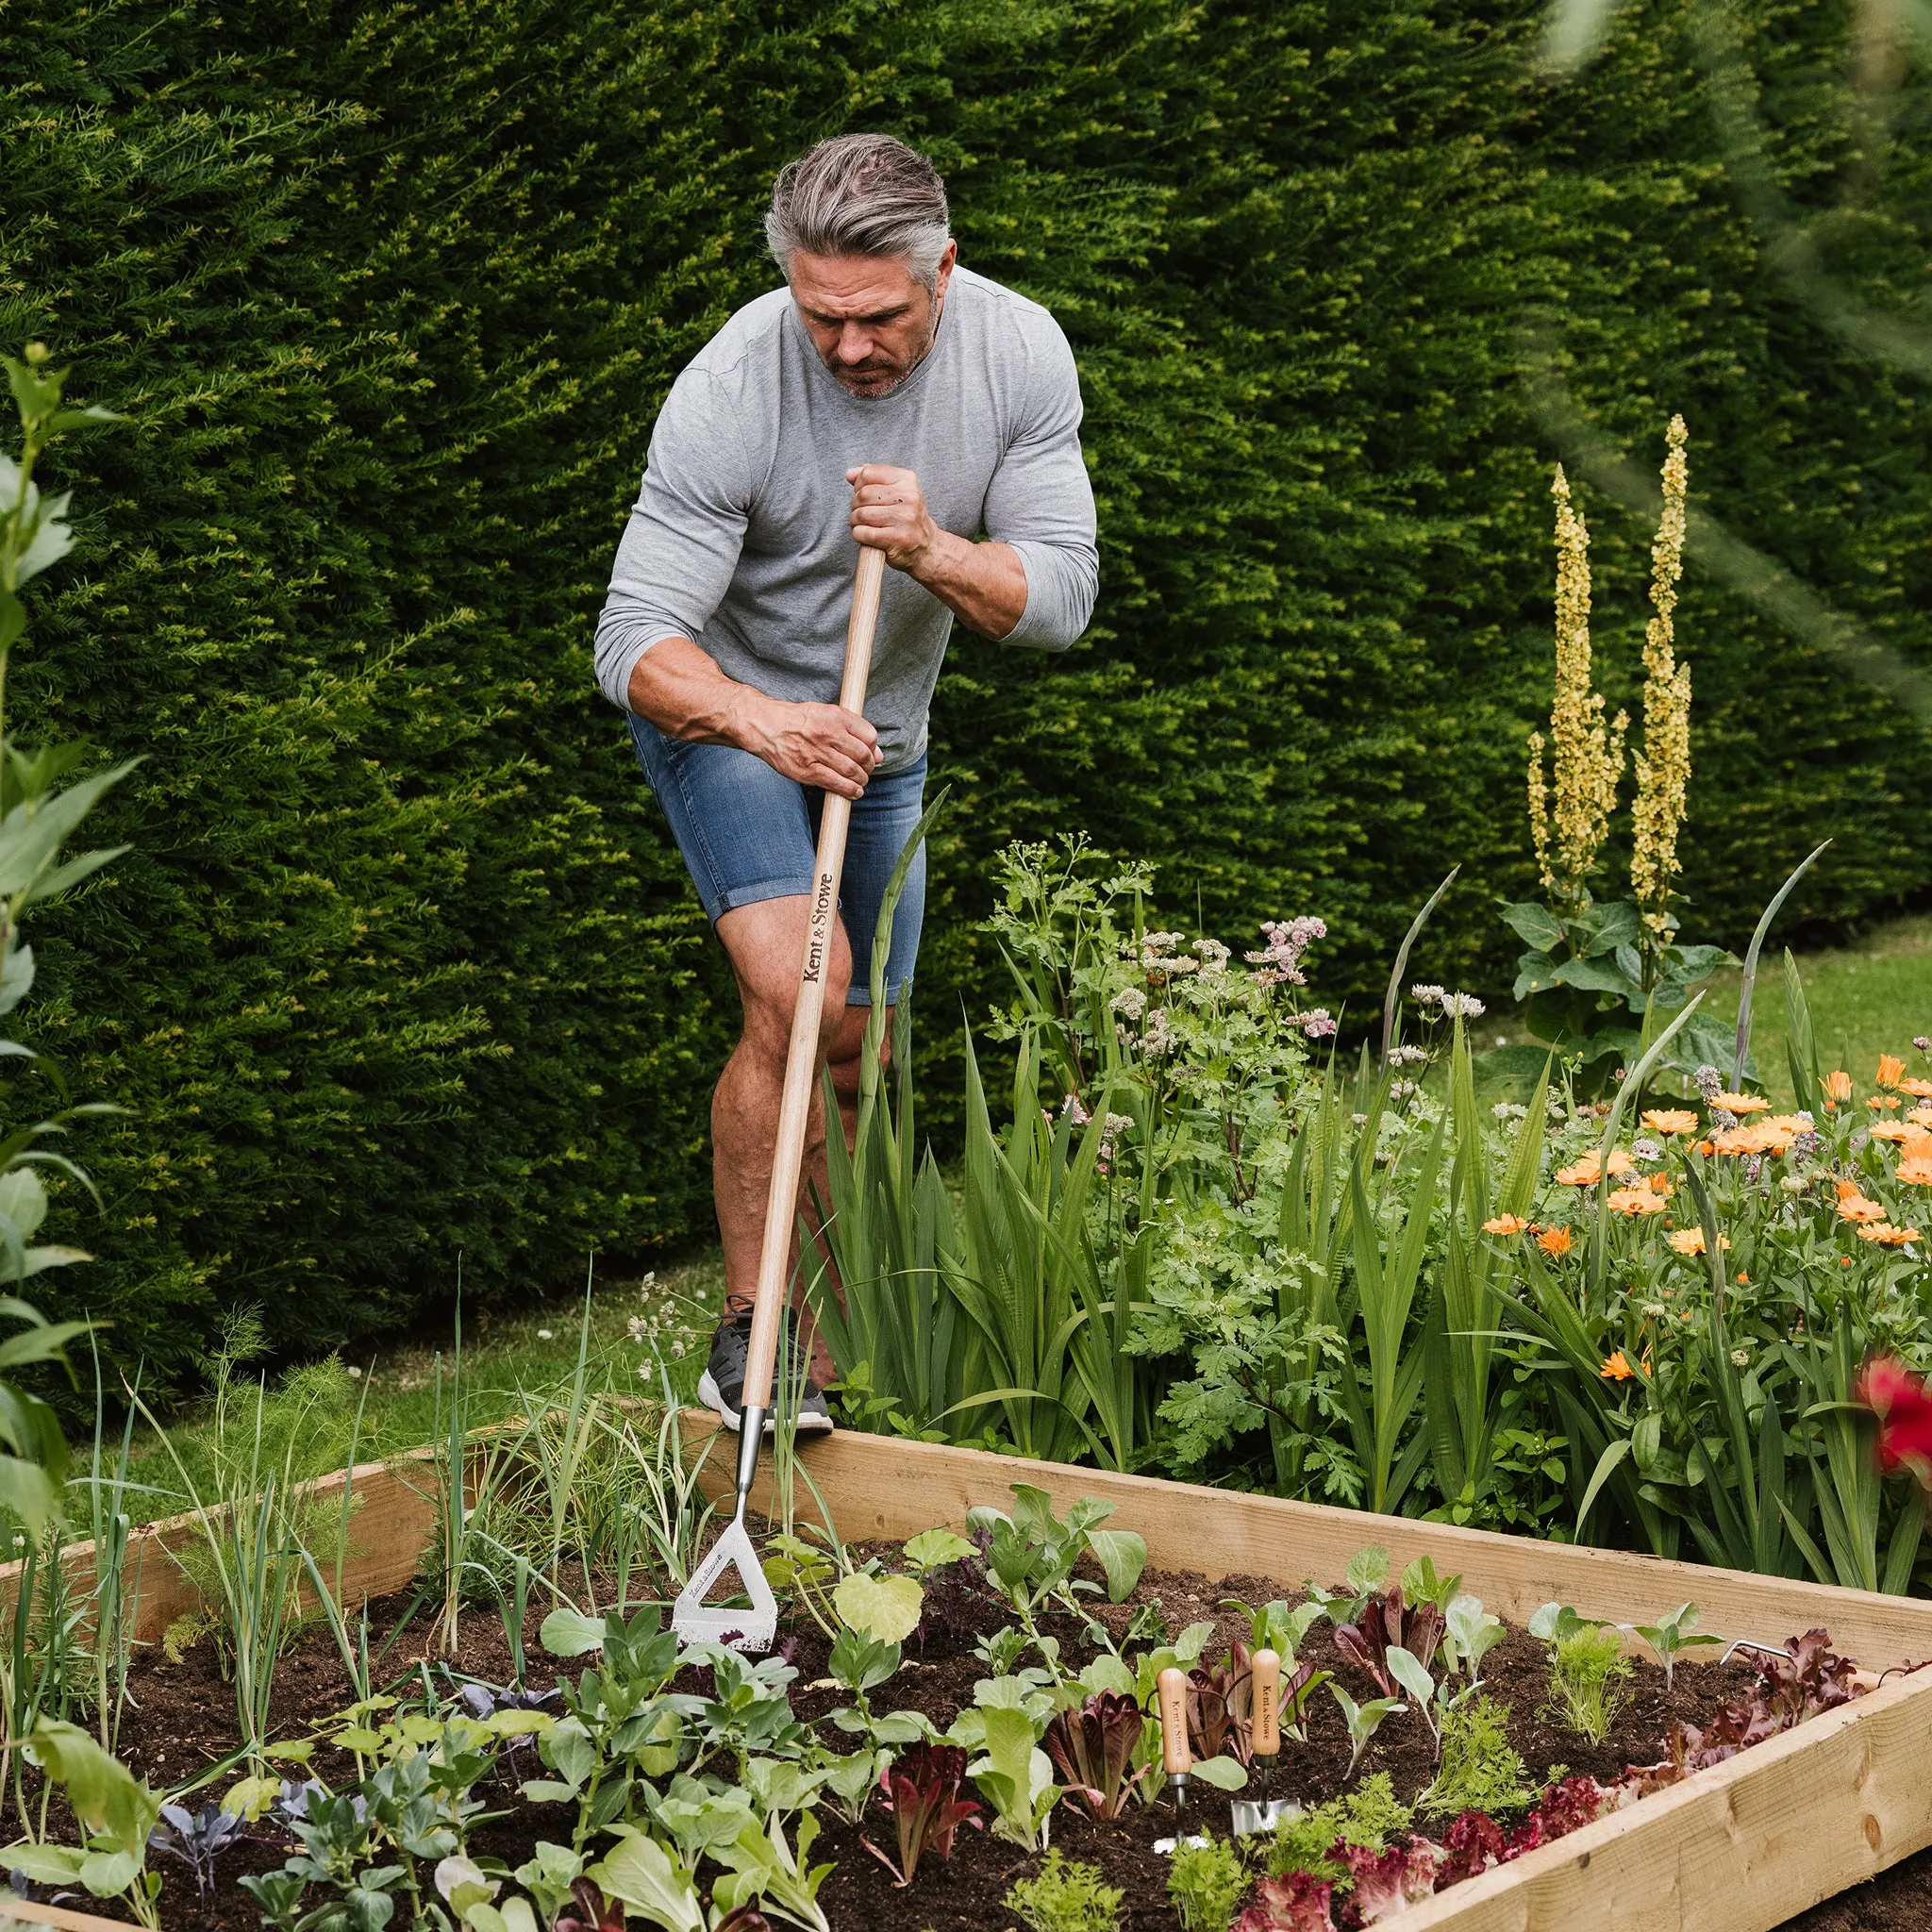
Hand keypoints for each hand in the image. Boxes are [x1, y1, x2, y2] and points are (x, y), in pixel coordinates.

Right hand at [736, 692, 880, 799]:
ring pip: (852, 771)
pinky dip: (849, 790)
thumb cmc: (798, 720)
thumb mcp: (825, 712)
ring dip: (861, 779)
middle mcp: (828, 734)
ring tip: (861, 781)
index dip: (874, 747)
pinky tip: (854, 792)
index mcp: (835, 716)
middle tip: (867, 769)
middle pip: (863, 755)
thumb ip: (851, 728)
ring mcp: (817, 753)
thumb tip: (877, 753)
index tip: (872, 753)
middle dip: (869, 766)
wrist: (766, 726)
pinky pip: (835, 784)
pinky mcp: (807, 771)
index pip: (869, 735)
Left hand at [847, 463, 941, 571]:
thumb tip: (850, 474)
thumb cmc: (905, 518)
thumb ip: (872, 478)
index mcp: (907, 480)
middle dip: (856, 506)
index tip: (864, 496)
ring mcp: (904, 518)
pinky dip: (858, 535)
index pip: (868, 473)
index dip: (859, 486)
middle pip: (862, 495)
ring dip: (855, 522)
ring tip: (864, 525)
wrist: (925, 546)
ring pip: (861, 514)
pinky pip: (863, 533)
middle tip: (863, 514)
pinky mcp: (896, 538)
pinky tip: (866, 536)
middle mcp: (909, 497)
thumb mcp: (896, 491)